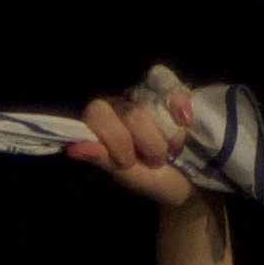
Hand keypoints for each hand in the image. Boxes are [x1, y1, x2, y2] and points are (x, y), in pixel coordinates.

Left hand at [63, 83, 196, 207]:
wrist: (189, 182)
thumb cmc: (153, 181)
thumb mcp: (129, 177)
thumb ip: (104, 161)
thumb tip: (74, 148)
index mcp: (102, 126)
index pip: (97, 113)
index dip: (115, 137)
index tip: (129, 162)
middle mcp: (120, 105)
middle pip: (131, 112)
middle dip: (149, 143)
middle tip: (155, 162)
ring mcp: (145, 95)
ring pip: (154, 100)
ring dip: (169, 133)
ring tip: (171, 149)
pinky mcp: (170, 92)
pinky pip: (170, 82)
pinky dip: (179, 103)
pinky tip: (185, 121)